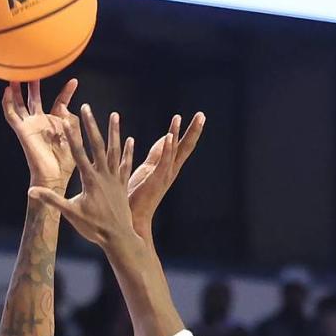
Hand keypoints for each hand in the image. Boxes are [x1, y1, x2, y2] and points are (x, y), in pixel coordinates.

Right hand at [3, 79, 79, 190]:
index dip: (66, 92)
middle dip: (33, 84)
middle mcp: (41, 123)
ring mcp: (30, 126)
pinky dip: (7, 103)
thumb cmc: (66, 163)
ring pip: (19, 104)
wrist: (54, 177)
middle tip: (33, 67)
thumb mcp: (74, 136)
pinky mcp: (22, 131)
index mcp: (55, 124)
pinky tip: (7, 90)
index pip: (59, 103)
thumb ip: (72, 120)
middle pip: (34, 99)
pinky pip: (11, 115)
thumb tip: (64, 107)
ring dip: (16, 90)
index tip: (74, 81)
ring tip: (15, 75)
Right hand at [28, 105, 138, 249]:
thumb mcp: (70, 214)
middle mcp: (104, 175)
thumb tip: (31, 192)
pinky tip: (130, 140)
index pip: (78, 153)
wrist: (118, 237)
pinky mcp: (123, 185)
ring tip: (114, 115)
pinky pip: (126, 164)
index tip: (66, 119)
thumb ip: (52, 200)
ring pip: (114, 151)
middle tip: (86, 107)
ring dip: (114, 132)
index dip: (71, 136)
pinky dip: (127, 152)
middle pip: (97, 146)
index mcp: (90, 180)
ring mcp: (115, 179)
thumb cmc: (93, 227)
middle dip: (91, 125)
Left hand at [127, 112, 205, 235]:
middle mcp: (169, 172)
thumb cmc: (137, 197)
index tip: (199, 117)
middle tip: (202, 114)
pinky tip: (169, 136)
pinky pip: (163, 162)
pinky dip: (167, 149)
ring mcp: (163, 177)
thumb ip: (156, 155)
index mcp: (168, 168)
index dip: (190, 131)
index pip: (182, 146)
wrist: (133, 220)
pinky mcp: (154, 180)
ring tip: (179, 117)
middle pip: (185, 148)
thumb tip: (165, 139)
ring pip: (174, 152)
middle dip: (193, 131)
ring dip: (177, 134)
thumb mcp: (147, 170)